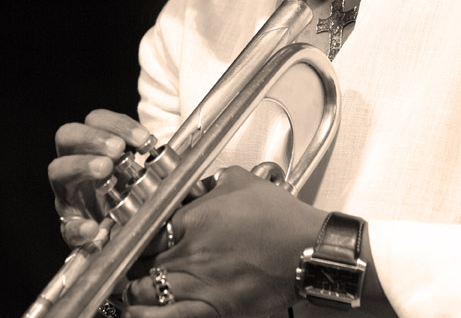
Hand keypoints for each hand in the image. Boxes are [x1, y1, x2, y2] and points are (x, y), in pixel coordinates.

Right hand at [48, 109, 150, 246]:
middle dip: (93, 137)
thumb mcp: (142, 168)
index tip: (143, 137)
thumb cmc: (132, 189)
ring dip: (81, 165)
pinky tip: (93, 229)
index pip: (96, 120)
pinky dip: (78, 227)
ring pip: (58, 170)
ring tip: (105, 169)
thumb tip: (155, 144)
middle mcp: (75, 164)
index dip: (118, 124)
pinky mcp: (69, 227)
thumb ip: (146, 155)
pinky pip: (67, 226)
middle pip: (67, 135)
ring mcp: (68, 194)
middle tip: (117, 149)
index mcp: (94, 146)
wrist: (123, 227)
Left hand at [123, 166, 325, 317]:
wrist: (306, 250)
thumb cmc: (279, 217)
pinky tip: (140, 313)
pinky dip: (147, 317)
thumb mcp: (239, 181)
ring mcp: (198, 284)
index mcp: (191, 219)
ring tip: (134, 287)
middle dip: (130, 261)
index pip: (142, 228)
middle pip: (138, 261)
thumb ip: (209, 182)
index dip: (131, 232)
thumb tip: (196, 184)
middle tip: (129, 260)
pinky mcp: (212, 310)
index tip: (129, 234)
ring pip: (144, 293)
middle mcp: (188, 253)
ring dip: (134, 290)